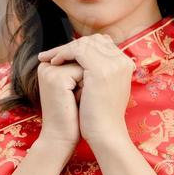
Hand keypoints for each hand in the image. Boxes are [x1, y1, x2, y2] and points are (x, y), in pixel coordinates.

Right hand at [35, 57, 82, 150]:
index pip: (79, 56)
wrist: (61, 137)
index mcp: (49, 65)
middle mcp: (47, 65)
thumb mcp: (77, 87)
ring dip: (89, 83)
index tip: (79, 94)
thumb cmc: (73, 115)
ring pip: (84, 64)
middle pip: (82, 58)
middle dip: (88, 78)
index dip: (87, 75)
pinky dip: (88, 87)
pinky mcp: (56, 78)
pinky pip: (84, 73)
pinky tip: (79, 102)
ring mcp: (50, 70)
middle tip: (79, 99)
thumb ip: (82, 68)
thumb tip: (104, 52)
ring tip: (78, 101)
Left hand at [39, 35, 133, 150]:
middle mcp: (122, 61)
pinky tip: (53, 62)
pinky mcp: (101, 70)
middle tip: (50, 54)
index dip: (80, 47)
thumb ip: (96, 72)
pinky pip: (78, 51)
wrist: (105, 134)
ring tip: (48, 58)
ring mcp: (113, 64)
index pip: (101, 44)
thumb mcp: (100, 89)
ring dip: (64, 48)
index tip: (62, 54)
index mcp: (125, 64)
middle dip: (70, 45)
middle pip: (93, 40)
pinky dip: (63, 53)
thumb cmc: (99, 115)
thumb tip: (80, 62)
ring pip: (84, 44)